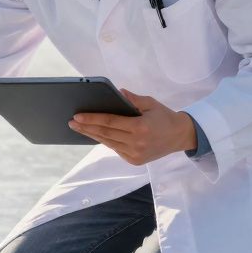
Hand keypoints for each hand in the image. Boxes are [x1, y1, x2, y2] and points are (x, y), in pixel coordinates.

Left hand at [68, 89, 197, 165]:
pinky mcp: (134, 161)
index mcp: (140, 127)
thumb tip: (118, 92)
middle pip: (105, 134)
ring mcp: (135, 154)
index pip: (110, 122)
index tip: (77, 116)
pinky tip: (94, 134)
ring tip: (79, 128)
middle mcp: (136, 143)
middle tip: (71, 122)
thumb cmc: (164, 117)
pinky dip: (105, 141)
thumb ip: (133, 99)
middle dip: (86, 127)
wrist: (179, 136)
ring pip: (108, 143)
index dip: (92, 119)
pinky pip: (115, 149)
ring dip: (92, 135)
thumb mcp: (151, 103)